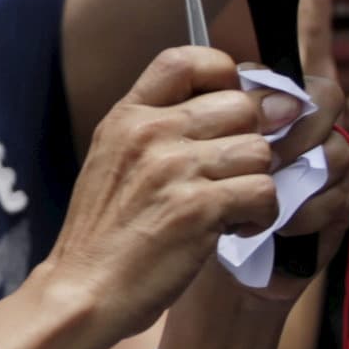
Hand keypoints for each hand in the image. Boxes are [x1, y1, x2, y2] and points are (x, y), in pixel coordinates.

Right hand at [46, 45, 301, 339]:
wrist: (84, 289)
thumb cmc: (106, 232)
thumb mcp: (115, 160)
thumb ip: (163, 128)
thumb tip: (240, 105)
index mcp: (127, 116)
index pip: (188, 59)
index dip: (225, 76)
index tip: (231, 111)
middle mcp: (149, 132)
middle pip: (242, 106)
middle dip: (254, 140)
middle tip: (237, 173)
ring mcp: (173, 168)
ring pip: (261, 151)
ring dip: (259, 183)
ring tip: (233, 207)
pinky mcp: (198, 208)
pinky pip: (265, 192)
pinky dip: (261, 215)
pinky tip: (234, 229)